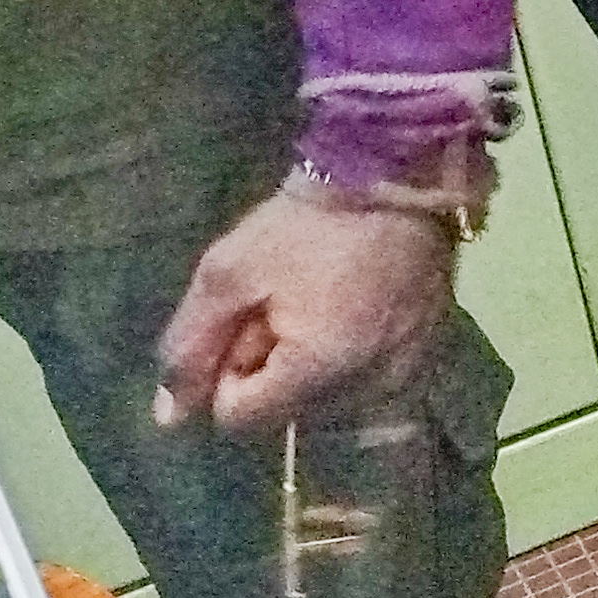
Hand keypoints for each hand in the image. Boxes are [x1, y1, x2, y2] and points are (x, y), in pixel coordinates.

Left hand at [154, 189, 457, 434]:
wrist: (396, 178)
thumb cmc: (306, 226)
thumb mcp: (227, 275)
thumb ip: (190, 348)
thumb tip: (169, 418)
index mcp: (318, 371)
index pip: (242, 417)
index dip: (229, 372)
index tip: (249, 320)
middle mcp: (369, 387)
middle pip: (288, 410)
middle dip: (274, 370)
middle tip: (287, 306)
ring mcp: (405, 372)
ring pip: (329, 399)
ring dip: (314, 366)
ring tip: (324, 304)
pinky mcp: (428, 353)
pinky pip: (370, 381)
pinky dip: (352, 357)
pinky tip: (356, 309)